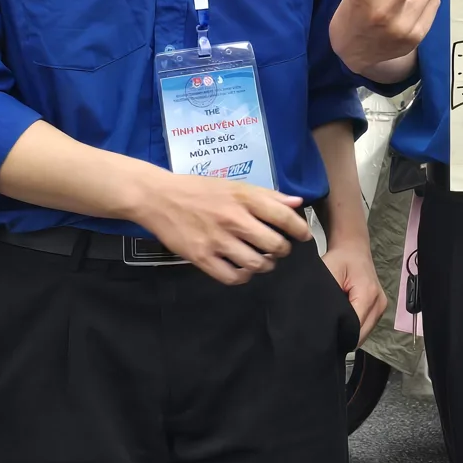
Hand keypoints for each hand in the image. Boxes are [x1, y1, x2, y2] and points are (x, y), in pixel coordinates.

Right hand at [133, 172, 311, 285]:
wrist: (158, 197)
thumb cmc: (199, 190)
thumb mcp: (235, 185)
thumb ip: (267, 195)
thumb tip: (297, 203)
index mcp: (244, 198)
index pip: (283, 216)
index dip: (300, 229)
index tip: (304, 236)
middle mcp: (233, 220)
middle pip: (274, 245)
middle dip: (282, 250)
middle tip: (279, 249)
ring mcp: (217, 240)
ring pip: (256, 264)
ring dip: (265, 265)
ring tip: (262, 260)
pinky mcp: (201, 257)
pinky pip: (232, 277)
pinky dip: (243, 277)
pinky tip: (242, 270)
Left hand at [320, 240, 388, 342]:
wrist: (353, 249)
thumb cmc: (339, 259)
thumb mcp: (327, 275)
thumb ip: (327, 299)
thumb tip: (323, 322)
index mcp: (368, 294)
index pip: (354, 327)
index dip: (337, 333)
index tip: (323, 335)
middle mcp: (379, 302)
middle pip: (360, 334)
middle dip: (342, 335)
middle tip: (325, 332)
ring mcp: (381, 307)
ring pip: (363, 333)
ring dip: (349, 333)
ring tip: (334, 324)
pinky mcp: (379, 309)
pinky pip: (366, 327)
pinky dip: (354, 328)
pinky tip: (343, 320)